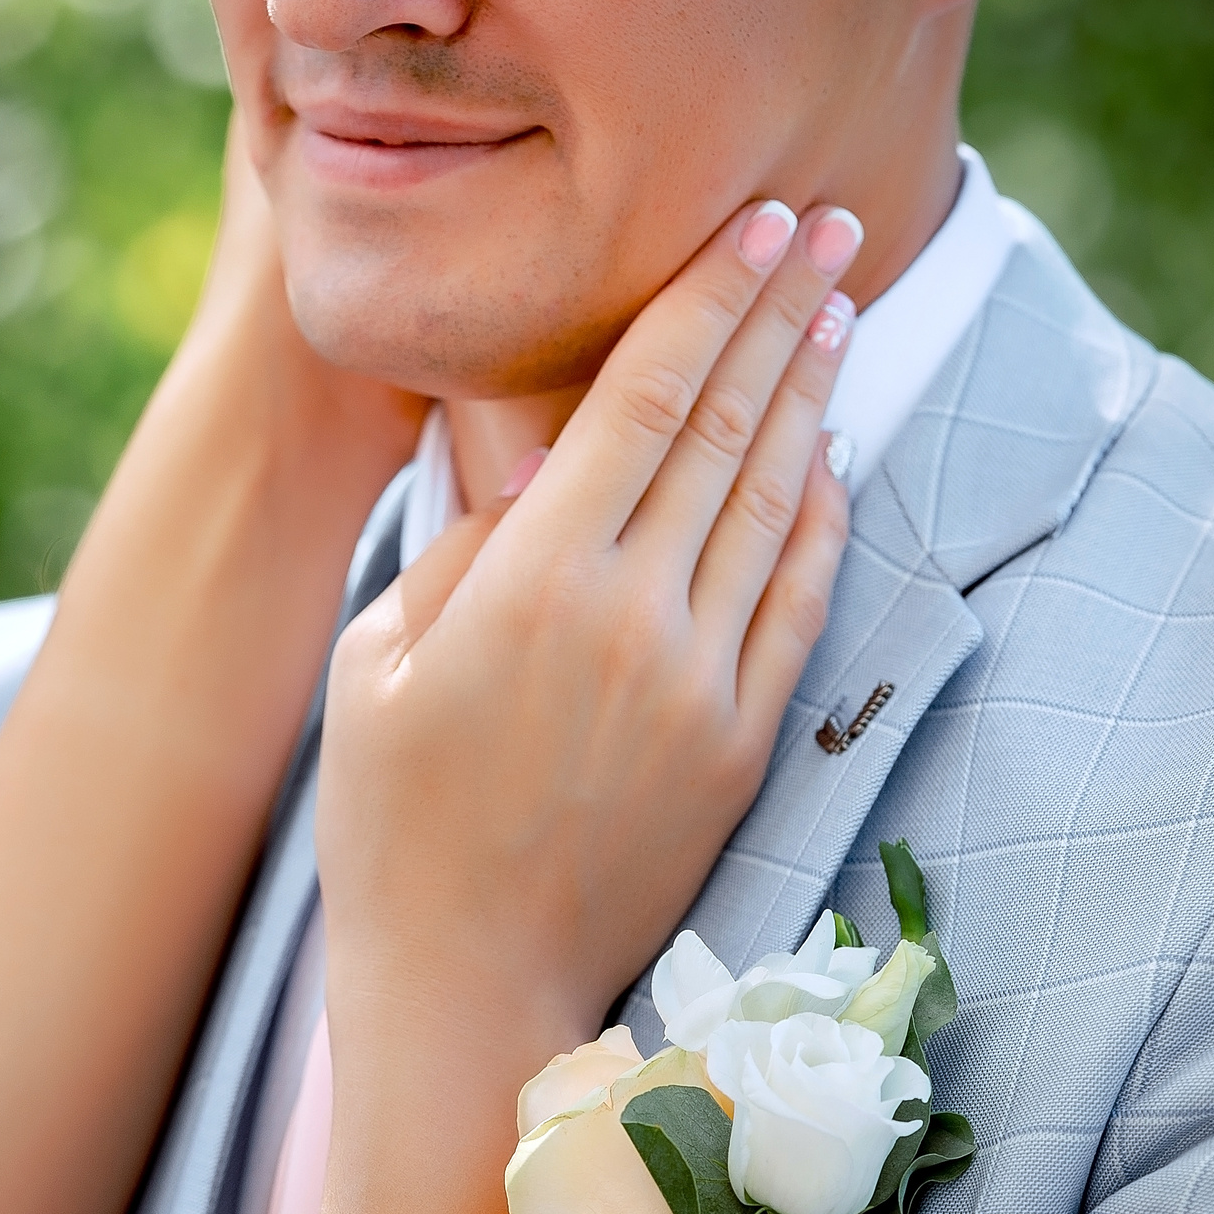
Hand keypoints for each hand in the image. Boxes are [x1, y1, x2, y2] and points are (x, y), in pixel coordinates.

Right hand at [318, 202, 861, 1059]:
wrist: (468, 988)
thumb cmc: (390, 825)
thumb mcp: (377, 666)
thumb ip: (460, 554)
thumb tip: (537, 480)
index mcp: (534, 584)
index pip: (645, 399)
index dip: (709, 299)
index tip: (757, 226)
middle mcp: (637, 619)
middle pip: (729, 428)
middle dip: (782, 314)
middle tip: (828, 226)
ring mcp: (703, 684)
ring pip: (775, 505)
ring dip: (812, 398)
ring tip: (837, 312)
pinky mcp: (741, 745)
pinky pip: (798, 605)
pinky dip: (821, 521)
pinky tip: (831, 457)